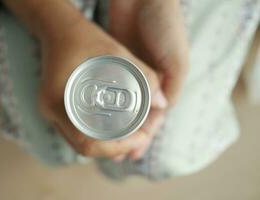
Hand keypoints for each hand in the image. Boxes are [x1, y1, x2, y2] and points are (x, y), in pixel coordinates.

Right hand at [38, 14, 166, 158]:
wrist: (57, 29)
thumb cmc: (83, 37)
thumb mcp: (115, 52)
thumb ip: (142, 74)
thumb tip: (162, 102)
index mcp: (59, 101)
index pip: (87, 143)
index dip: (116, 148)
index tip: (139, 138)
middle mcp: (50, 112)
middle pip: (84, 148)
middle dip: (114, 149)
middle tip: (138, 139)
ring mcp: (50, 112)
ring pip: (79, 143)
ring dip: (106, 145)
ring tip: (130, 136)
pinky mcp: (55, 110)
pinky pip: (76, 133)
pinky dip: (96, 136)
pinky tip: (113, 128)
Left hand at [110, 0, 188, 159]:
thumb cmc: (164, 25)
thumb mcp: (175, 57)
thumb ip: (170, 84)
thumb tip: (162, 108)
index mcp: (166, 83)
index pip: (155, 118)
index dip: (144, 137)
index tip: (132, 152)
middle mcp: (149, 83)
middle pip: (138, 118)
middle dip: (129, 138)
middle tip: (117, 155)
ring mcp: (132, 76)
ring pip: (124, 109)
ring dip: (117, 127)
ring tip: (105, 143)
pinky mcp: (116, 68)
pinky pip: (112, 93)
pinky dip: (108, 108)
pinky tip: (98, 118)